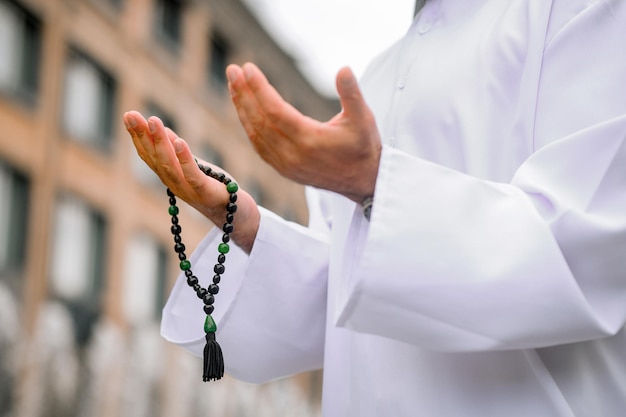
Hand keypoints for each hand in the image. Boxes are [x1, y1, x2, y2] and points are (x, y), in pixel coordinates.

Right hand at [123, 111, 259, 252]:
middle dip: (142, 136)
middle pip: (154, 159)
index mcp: (168, 175)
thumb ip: (175, 149)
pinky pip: (192, 175)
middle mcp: (173, 183)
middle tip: (131, 115)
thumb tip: (160, 129)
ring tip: (154, 121)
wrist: (234, 213)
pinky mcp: (205, 192)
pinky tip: (180, 142)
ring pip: (169, 165)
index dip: (137, 136)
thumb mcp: (191, 163)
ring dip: (160, 143)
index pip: (147, 154)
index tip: (128, 115)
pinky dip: (185, 159)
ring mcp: (187, 189)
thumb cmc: (211, 185)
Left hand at [226, 63, 381, 202]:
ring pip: (256, 133)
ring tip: (234, 84)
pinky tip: (243, 109)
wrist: (363, 182)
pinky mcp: (284, 170)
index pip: (275, 111)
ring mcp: (286, 165)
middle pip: (260, 120)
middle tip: (233, 70)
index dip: (259, 88)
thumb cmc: (364, 146)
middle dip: (244, 93)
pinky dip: (249, 125)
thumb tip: (343, 68)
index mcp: (310, 140)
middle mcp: (293, 155)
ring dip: (242, 108)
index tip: (248, 68)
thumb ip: (352, 93)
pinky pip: (259, 146)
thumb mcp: (363, 118)